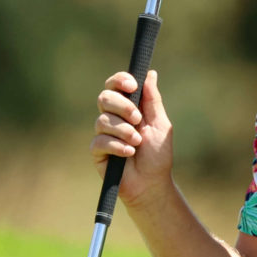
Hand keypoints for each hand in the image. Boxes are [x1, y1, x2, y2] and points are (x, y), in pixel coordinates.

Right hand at [90, 69, 172, 204]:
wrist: (152, 183)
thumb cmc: (157, 155)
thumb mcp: (160, 124)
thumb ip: (152, 100)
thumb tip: (149, 73)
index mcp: (128, 107)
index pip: (116, 85)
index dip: (120, 80)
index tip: (132, 85)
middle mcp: (113, 117)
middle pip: (104, 97)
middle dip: (122, 106)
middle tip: (137, 119)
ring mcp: (103, 134)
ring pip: (103, 120)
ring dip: (124, 130)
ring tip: (137, 142)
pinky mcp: (97, 151)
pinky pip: (100, 140)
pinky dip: (117, 146)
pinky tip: (129, 154)